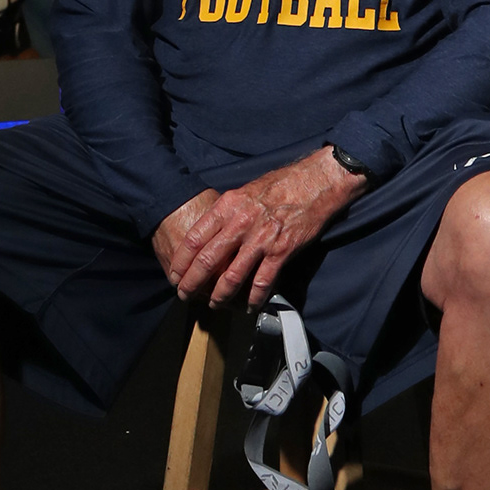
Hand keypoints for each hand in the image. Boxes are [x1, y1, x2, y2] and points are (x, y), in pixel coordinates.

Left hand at [151, 150, 364, 310]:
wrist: (315, 182)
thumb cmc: (280, 185)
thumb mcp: (245, 191)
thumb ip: (227, 213)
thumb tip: (210, 234)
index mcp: (227, 206)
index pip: (194, 238)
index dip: (181, 261)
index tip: (175, 274)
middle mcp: (240, 223)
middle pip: (207, 260)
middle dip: (192, 283)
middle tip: (185, 295)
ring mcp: (261, 239)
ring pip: (232, 277)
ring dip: (220, 296)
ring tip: (214, 304)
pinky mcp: (281, 251)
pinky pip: (262, 282)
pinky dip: (254, 298)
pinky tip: (249, 306)